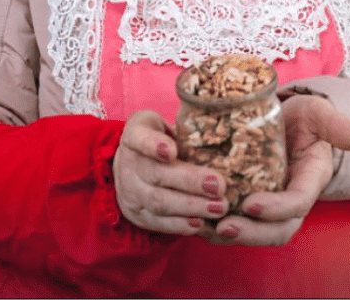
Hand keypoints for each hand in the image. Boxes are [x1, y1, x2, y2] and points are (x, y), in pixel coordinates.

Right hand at [113, 110, 228, 236]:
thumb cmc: (161, 140)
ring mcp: (130, 192)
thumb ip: (184, 126)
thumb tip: (222, 125)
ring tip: (219, 208)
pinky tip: (201, 223)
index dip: (153, 144)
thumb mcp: (166, 124)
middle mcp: (128, 164)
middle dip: (190, 182)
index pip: (139, 137)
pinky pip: (159, 223)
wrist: (133, 165)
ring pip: (159, 202)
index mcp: (134, 135)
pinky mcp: (138, 215)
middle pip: (156, 174)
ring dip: (191, 207)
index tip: (172, 150)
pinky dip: (181, 225)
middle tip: (220, 186)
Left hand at [208, 94, 349, 246]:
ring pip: (254, 231)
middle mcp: (290, 199)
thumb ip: (336, 124)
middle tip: (222, 226)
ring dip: (228, 235)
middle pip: (277, 230)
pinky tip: (194, 218)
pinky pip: (235, 221)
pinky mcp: (247, 200)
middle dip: (251, 233)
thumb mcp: (319, 113)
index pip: (297, 204)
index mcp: (309, 180)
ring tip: (202, 226)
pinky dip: (214, 224)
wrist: (285, 120)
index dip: (275, 208)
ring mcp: (269, 203)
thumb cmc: (304, 118)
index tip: (250, 203)